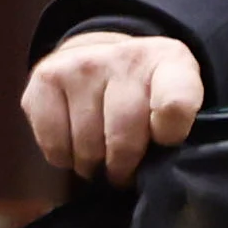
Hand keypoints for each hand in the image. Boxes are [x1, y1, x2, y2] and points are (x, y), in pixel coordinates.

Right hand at [20, 31, 204, 184]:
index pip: (175, 106)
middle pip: (124, 138)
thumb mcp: (182, 99)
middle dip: (124, 167)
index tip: (164, 142)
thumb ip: (180, 127)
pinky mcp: (45, 77)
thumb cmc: (148, 92)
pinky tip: (74, 146)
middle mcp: (125, 57)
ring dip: (93, 165)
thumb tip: (163, 168)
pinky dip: (64, 158)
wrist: (104, 57)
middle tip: (125, 170)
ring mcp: (82, 65)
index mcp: (172, 61)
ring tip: (101, 158)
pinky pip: (53, 144)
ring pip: (87, 147)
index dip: (170, 135)